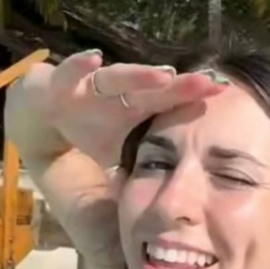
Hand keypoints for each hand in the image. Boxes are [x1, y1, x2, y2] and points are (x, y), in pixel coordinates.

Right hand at [23, 49, 229, 167]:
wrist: (46, 119)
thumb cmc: (94, 134)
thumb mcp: (124, 156)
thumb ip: (146, 176)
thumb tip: (175, 211)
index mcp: (138, 111)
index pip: (171, 104)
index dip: (194, 99)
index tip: (223, 93)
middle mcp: (121, 95)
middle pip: (154, 89)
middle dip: (180, 86)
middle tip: (207, 83)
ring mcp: (93, 88)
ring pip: (118, 78)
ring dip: (140, 75)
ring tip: (165, 75)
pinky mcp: (63, 84)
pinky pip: (70, 72)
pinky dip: (80, 65)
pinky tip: (93, 58)